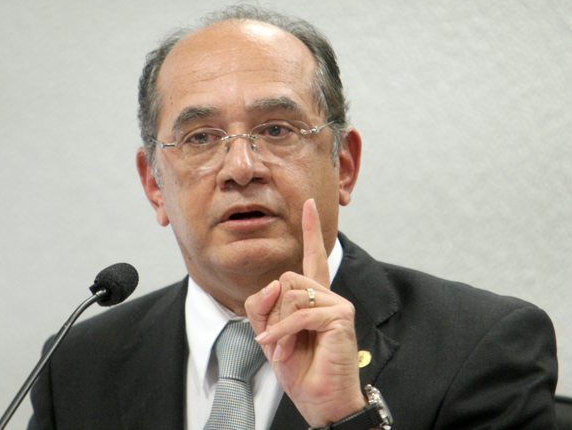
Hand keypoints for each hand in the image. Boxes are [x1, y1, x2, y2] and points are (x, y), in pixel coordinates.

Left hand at [245, 198, 366, 427]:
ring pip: (290, 293)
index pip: (313, 258)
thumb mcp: (270, 334)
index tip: (309, 204)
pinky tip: (280, 349)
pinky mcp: (340, 316)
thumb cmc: (300, 368)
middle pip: (286, 278)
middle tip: (277, 339)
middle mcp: (328, 295)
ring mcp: (337, 304)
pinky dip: (283, 332)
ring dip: (278, 325)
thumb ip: (264, 304)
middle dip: (272, 311)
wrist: (320, 400)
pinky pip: (299, 313)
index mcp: (314, 297)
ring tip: (284, 349)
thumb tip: (274, 282)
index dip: (310, 230)